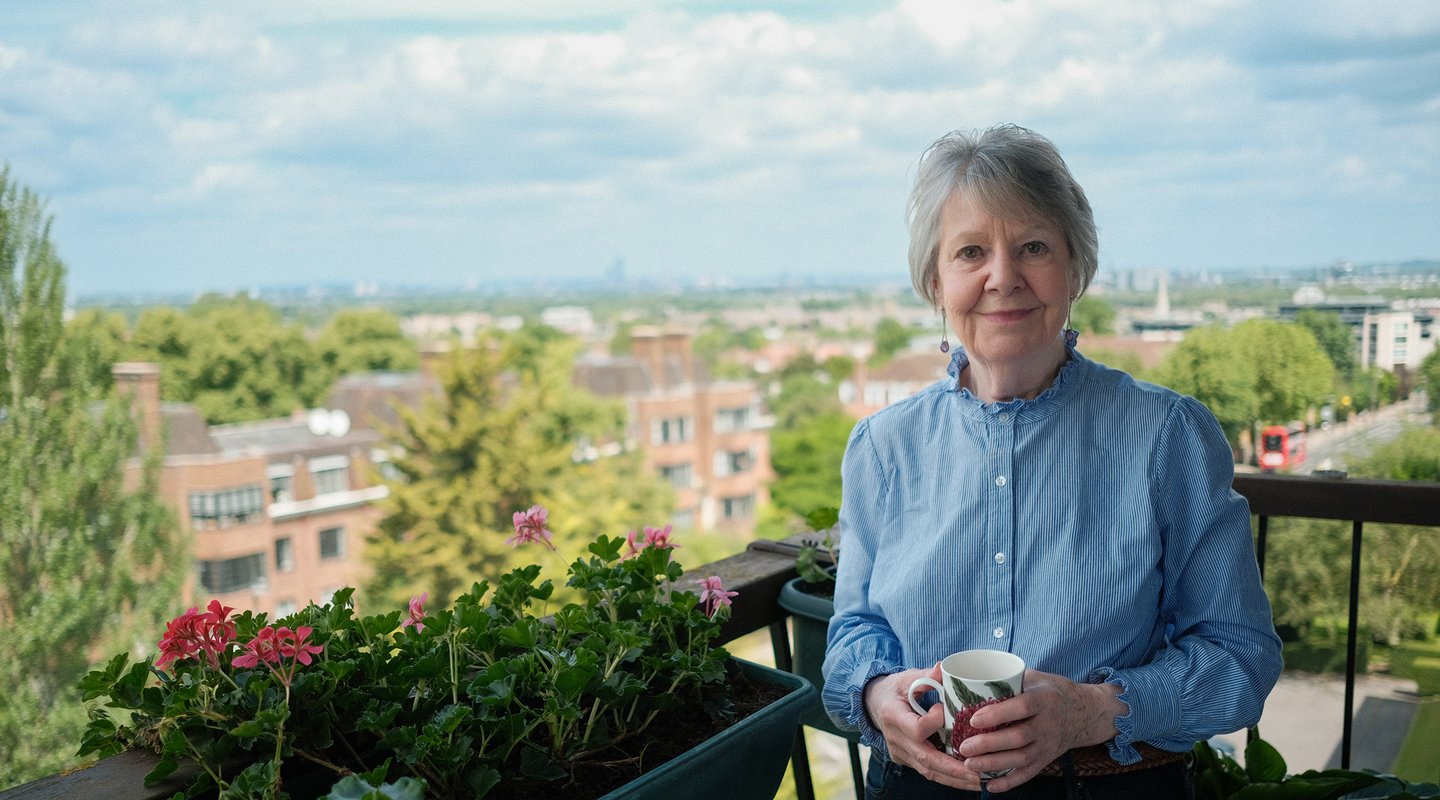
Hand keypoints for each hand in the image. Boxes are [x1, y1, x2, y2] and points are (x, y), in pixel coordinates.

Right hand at [862, 665, 987, 790]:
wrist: (874, 704)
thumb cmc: (894, 689)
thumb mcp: (906, 677)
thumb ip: (926, 676)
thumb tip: (944, 667)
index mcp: (893, 715)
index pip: (916, 729)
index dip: (935, 723)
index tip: (945, 710)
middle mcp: (895, 738)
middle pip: (925, 759)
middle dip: (953, 769)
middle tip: (977, 773)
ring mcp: (899, 752)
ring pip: (928, 771)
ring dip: (954, 778)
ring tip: (978, 780)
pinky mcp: (905, 759)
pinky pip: (927, 771)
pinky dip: (947, 776)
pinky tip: (966, 778)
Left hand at [951, 668, 1125, 791]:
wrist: (1084, 712)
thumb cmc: (1050, 690)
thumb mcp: (1033, 677)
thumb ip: (1006, 678)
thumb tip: (965, 676)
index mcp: (1044, 699)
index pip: (1022, 708)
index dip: (998, 714)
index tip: (973, 719)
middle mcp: (1048, 724)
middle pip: (1019, 737)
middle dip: (989, 744)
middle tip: (964, 747)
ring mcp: (1048, 744)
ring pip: (1021, 758)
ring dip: (994, 764)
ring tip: (969, 764)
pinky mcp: (1046, 759)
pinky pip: (1028, 774)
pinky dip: (1009, 782)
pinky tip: (989, 785)